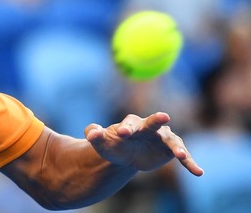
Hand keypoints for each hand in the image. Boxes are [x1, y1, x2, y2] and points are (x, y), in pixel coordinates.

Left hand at [85, 112, 203, 176]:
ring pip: (171, 141)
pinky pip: (182, 156)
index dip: (126, 128)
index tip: (122, 133)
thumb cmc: (113, 145)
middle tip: (163, 117)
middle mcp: (149, 127)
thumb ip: (94, 134)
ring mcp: (162, 137)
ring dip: (177, 147)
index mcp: (131, 123)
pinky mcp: (171, 150)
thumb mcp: (101, 142)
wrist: (126, 154)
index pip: (129, 123)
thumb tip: (91, 133)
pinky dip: (190, 163)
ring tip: (180, 155)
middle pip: (153, 122)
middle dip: (157, 120)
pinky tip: (198, 172)